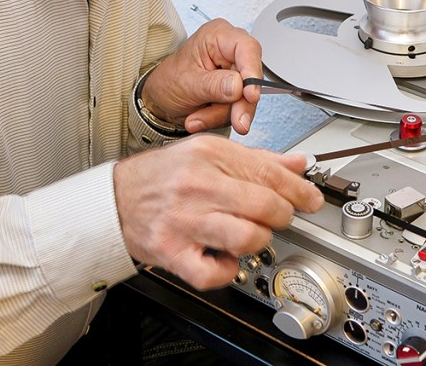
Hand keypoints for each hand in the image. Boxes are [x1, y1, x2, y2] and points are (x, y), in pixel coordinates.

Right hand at [113, 135, 323, 289]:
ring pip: (247, 238)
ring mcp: (184, 220)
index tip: (311, 199)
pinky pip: (214, 273)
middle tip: (279, 218)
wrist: (114, 200)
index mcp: (209, 154)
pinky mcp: (172, 251)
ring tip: (251, 235)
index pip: (269, 173)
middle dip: (282, 216)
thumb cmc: (163, 177)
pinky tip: (224, 258)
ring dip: (259, 241)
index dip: (300, 190)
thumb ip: (256, 160)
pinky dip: (227, 271)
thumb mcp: (208, 154)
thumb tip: (298, 164)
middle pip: (265, 206)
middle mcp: (198, 185)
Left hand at [141, 18, 261, 134]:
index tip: (250, 95)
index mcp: (218, 36)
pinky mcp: (235, 90)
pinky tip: (200, 118)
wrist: (159, 101)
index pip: (247, 48)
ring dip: (222, 113)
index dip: (252, 71)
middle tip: (236, 123)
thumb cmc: (168, 81)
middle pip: (250, 77)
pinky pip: (238, 108)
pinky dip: (219, 117)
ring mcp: (234, 72)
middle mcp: (230, 51)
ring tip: (196, 119)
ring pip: (244, 98)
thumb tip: (239, 87)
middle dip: (238, 104)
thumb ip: (214, 85)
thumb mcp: (187, 83)